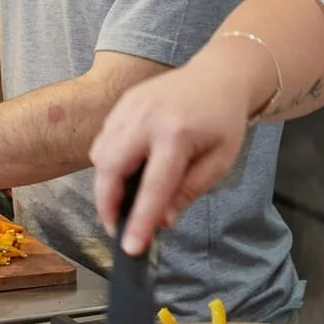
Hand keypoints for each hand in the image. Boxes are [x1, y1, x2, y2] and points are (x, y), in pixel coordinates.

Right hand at [89, 63, 249, 256]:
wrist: (218, 75)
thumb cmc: (223, 122)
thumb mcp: (220, 162)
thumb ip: (189, 191)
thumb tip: (162, 221)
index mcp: (177, 134)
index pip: (153, 187)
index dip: (139, 221)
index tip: (130, 249)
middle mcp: (146, 118)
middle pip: (111, 168)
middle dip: (106, 204)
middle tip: (117, 227)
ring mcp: (129, 107)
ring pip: (100, 154)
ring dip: (105, 184)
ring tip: (122, 202)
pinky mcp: (121, 103)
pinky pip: (103, 139)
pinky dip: (107, 162)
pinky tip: (125, 172)